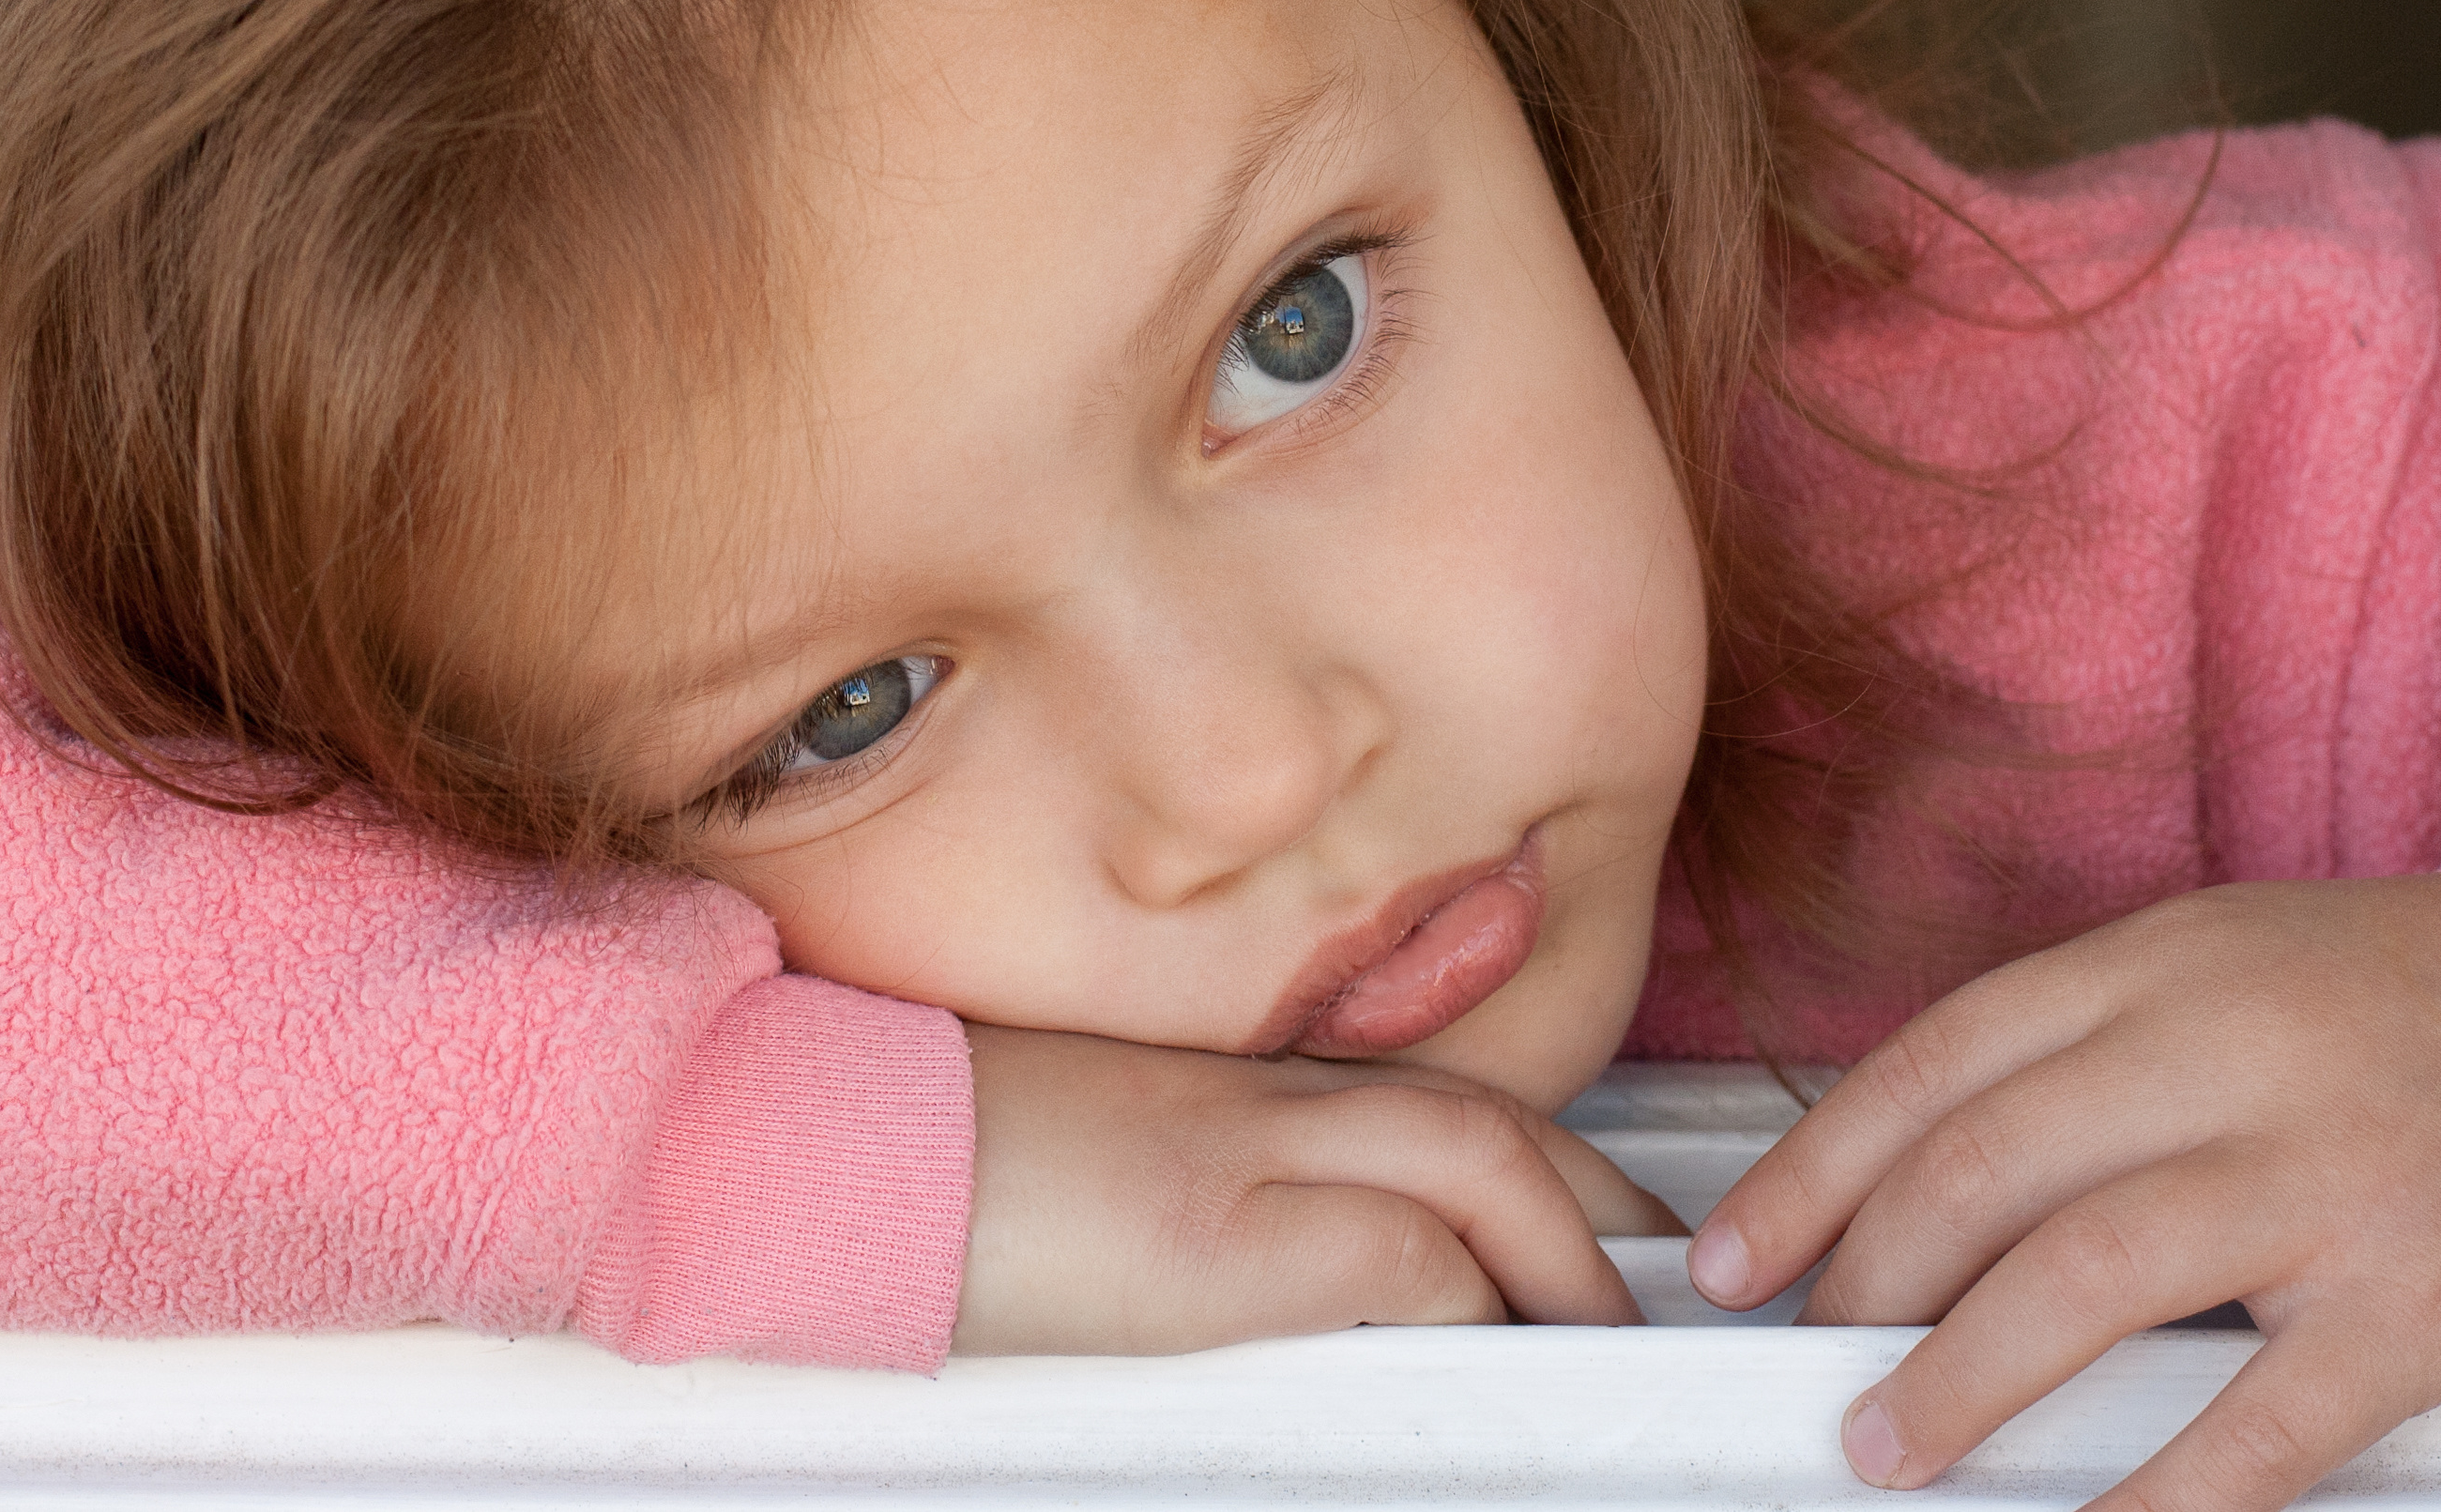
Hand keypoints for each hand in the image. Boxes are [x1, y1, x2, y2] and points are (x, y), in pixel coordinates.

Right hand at [952, 1023, 1681, 1352]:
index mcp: (1210, 1084)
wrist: (799, 1147)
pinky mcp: (1208, 1240)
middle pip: (1473, 1114)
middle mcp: (1242, 1098)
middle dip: (1584, 1197)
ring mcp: (1231, 1152)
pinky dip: (1473, 1297)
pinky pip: (1399, 1256)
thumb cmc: (906, 1171)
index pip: (1410, 1093)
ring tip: (1610, 1335)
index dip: (1517, 1156)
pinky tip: (1503, 1355)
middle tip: (1641, 1279)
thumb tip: (1226, 1277)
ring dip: (1563, 1249)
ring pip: (1472, 1159)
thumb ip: (1171, 1192)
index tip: (1573, 1217)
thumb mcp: (1067, 1168)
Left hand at [1690, 870, 2440, 1511]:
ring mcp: (2331, 1172)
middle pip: (1982, 1170)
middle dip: (1864, 1284)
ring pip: (2085, 1277)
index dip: (1812, 1171)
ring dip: (1960, 1379)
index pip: (1935, 1064)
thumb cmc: (2423, 996)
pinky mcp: (2431, 1295)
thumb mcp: (2233, 964)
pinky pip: (2265, 1417)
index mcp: (2165, 963)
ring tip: (1890, 1447)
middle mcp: (2230, 1050)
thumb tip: (1922, 1179)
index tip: (1735, 1257)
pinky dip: (2160, 1491)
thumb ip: (2090, 1051)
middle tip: (1811, 1366)